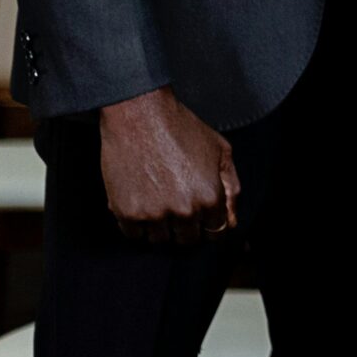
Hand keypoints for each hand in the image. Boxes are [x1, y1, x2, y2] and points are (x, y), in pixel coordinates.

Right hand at [97, 87, 238, 245]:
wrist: (139, 115)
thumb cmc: (182, 128)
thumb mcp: (220, 151)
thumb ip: (231, 188)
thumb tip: (231, 221)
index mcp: (210, 197)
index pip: (215, 232)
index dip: (209, 225)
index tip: (201, 218)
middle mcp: (184, 211)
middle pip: (187, 240)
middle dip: (186, 228)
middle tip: (177, 208)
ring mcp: (153, 214)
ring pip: (160, 240)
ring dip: (160, 228)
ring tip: (158, 202)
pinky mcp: (125, 212)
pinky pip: (133, 235)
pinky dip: (137, 225)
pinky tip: (141, 203)